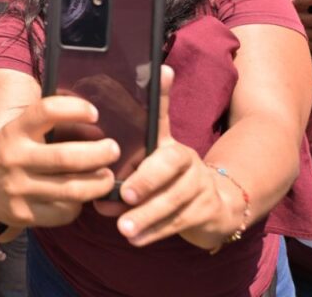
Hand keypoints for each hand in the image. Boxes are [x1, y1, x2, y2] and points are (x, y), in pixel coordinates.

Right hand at [0, 95, 117, 227]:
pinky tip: (81, 197)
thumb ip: (48, 124)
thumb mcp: (18, 129)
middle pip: (66, 157)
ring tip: (107, 177)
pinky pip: (63, 212)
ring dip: (98, 183)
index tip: (95, 113)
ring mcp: (18, 189)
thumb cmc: (8, 151)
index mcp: (15, 131)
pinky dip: (79, 205)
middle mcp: (14, 158)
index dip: (75, 109)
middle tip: (113, 150)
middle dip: (99, 154)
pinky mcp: (24, 215)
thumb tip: (94, 121)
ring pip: (71, 189)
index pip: (46, 111)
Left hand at [117, 66, 244, 249]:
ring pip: (174, 198)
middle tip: (124, 193)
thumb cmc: (165, 185)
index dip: (163, 93)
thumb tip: (96, 192)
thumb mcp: (146, 170)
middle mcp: (186, 158)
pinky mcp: (208, 210)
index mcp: (167, 143)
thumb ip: (120, 177)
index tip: (162, 71)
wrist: (215, 206)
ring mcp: (200, 184)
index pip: (162, 116)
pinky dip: (156, 232)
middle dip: (147, 180)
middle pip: (171, 163)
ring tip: (123, 227)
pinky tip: (136, 239)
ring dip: (147, 215)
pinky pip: (180, 222)